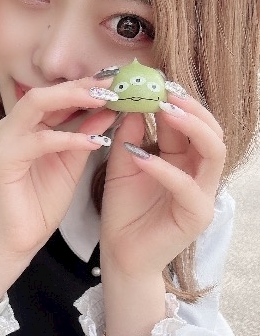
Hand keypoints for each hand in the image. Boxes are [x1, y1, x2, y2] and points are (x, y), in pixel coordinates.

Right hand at [0, 78, 115, 266]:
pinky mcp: (3, 161)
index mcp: (26, 125)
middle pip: (45, 91)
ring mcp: (3, 142)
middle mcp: (11, 127)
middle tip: (115, 84)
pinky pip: (39, 141)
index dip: (86, 85)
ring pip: (37, 105)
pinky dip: (68, 138)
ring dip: (73, 99)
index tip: (118, 81)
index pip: (55, 94)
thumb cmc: (40, 203)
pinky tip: (94, 140)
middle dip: (81, 85)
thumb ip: (86, 133)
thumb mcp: (72, 161)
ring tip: (106, 100)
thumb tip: (111, 108)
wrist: (17, 241)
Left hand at [100, 93, 225, 280]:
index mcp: (186, 160)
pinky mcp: (196, 215)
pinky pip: (186, 186)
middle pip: (212, 131)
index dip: (176, 100)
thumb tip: (131, 100)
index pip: (192, 122)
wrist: (120, 255)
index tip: (154, 80)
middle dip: (191, 107)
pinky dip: (163, 168)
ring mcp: (203, 195)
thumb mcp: (122, 164)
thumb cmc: (124, 212)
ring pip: (214, 151)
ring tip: (163, 111)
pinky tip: (139, 155)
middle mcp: (200, 174)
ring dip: (190, 127)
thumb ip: (129, 134)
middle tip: (164, 90)